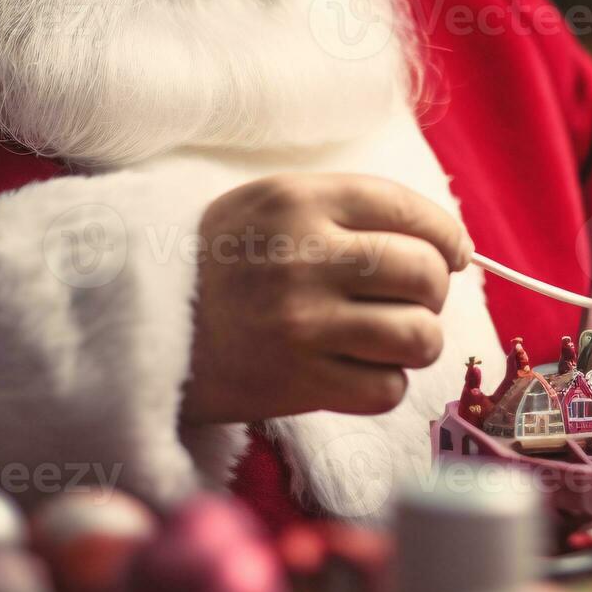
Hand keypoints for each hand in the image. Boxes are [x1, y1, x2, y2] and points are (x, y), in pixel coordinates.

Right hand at [182, 173, 469, 423]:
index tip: (451, 255)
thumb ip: (353, 211)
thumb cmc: (224, 261)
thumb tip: (452, 247)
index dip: (446, 237)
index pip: (409, 211)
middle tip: (410, 299)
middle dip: (433, 291)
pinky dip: (385, 384)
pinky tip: (358, 371)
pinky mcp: (296, 382)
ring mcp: (302, 323)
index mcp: (300, 201)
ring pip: (417, 336)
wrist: (139, 323)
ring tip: (389, 338)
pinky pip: (386, 390)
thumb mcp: (272, 204)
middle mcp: (304, 258)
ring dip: (416, 341)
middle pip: (424, 274)